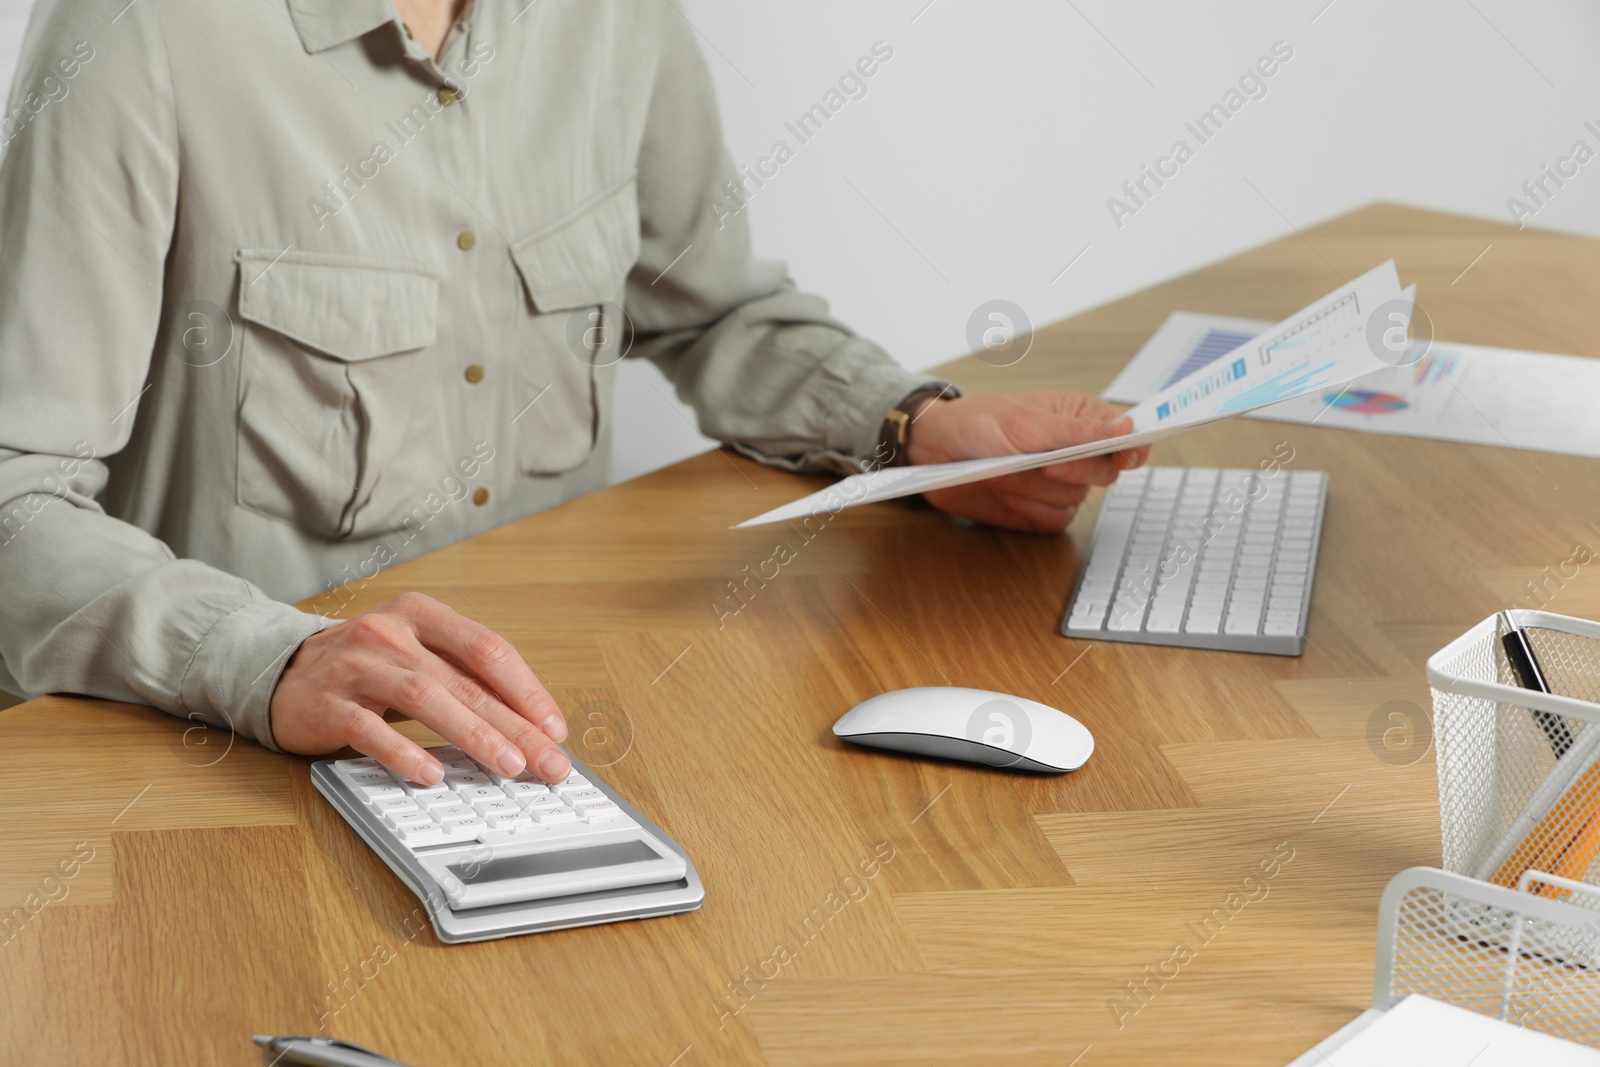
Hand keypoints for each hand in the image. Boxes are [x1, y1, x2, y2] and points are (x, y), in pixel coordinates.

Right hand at [270, 592, 569, 784]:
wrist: (280, 672)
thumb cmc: (365, 668)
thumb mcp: (415, 655)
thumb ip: (462, 679)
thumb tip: (527, 727)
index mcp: (422, 616)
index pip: (488, 650)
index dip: (527, 690)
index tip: (555, 728)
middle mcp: (391, 633)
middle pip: (465, 681)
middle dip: (515, 725)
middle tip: (548, 761)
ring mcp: (357, 666)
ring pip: (425, 698)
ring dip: (472, 734)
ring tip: (507, 766)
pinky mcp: (327, 704)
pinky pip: (370, 729)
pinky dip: (403, 752)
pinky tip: (430, 774)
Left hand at [905, 392, 1149, 532]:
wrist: (935, 453)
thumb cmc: (978, 424)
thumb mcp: (1026, 423)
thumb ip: (1077, 432)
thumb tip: (1125, 427)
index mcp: (1081, 420)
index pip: (1128, 437)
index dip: (1133, 448)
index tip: (1125, 455)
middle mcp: (1077, 453)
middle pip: (1106, 474)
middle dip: (1073, 471)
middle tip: (1043, 463)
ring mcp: (1060, 485)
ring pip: (1076, 500)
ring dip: (1036, 488)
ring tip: (1007, 469)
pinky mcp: (1041, 511)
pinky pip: (1054, 520)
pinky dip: (1028, 508)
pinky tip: (1006, 492)